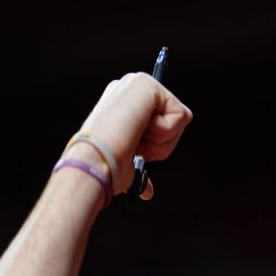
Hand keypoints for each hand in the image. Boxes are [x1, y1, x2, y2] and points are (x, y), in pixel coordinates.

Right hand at [78, 72, 192, 197]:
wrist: (93, 162)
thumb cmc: (104, 168)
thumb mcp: (127, 164)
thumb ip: (141, 166)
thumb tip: (148, 192)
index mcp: (122, 104)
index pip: (161, 123)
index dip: (154, 144)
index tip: (132, 150)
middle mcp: (129, 89)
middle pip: (174, 120)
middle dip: (161, 143)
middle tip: (135, 146)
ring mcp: (137, 83)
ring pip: (180, 119)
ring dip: (161, 140)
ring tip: (134, 138)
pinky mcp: (148, 84)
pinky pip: (182, 115)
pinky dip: (164, 132)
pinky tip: (139, 129)